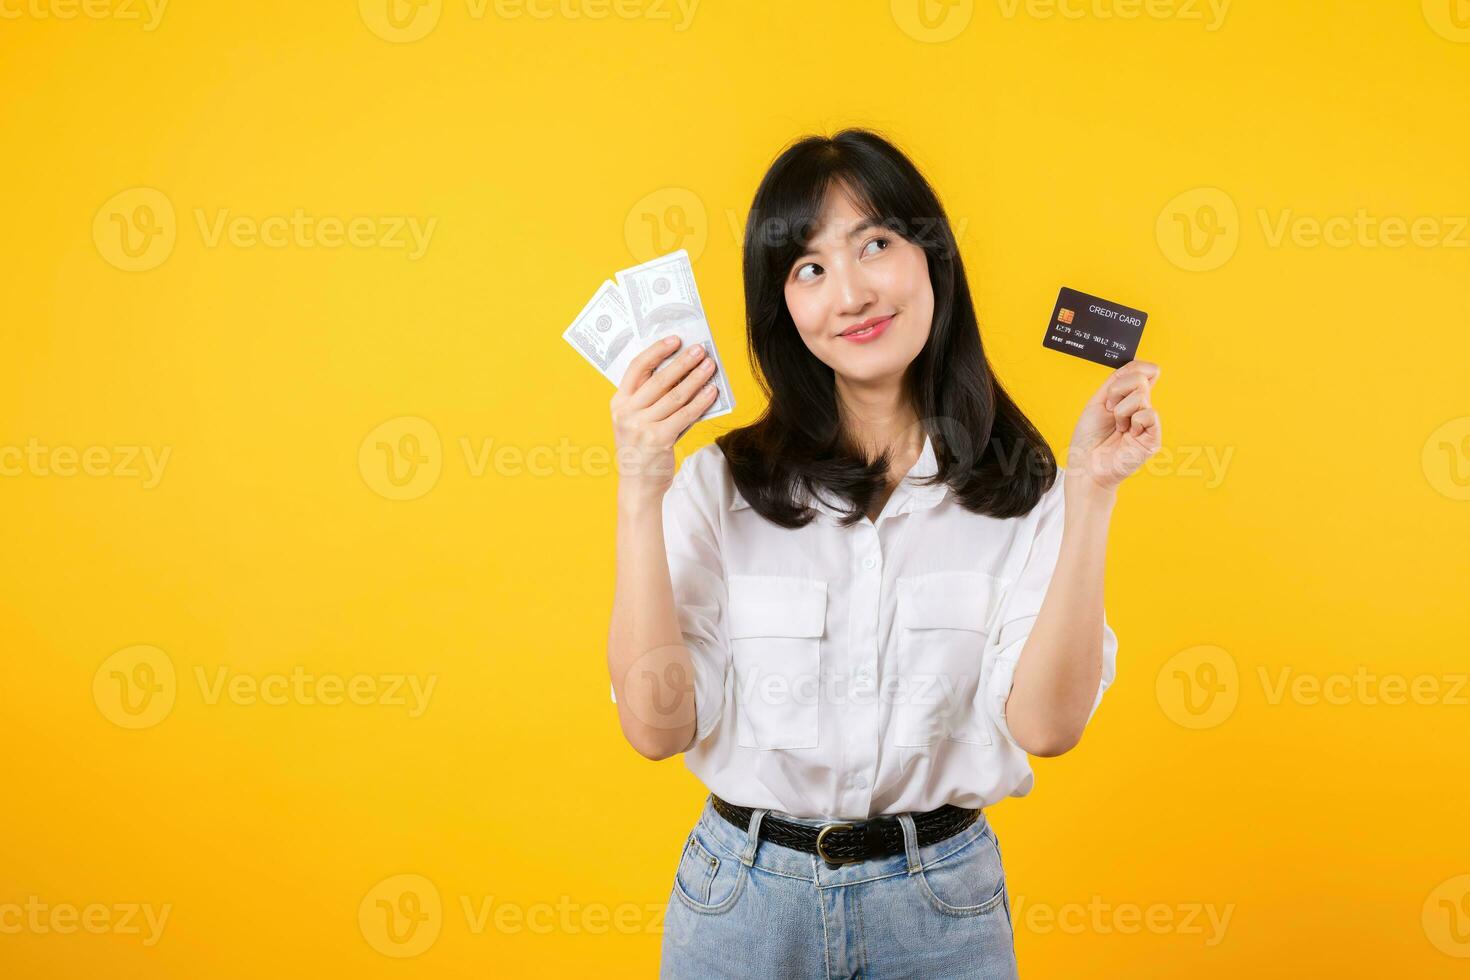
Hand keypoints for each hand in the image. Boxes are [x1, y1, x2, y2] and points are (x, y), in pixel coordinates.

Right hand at [611, 335, 719, 505]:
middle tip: (700, 350)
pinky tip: (711, 392)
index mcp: (619, 403)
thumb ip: (652, 399)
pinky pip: (685, 415)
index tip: (675, 340)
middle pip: (659, 379)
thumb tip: (683, 374)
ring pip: (675, 396)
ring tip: (710, 367)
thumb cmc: (641, 450)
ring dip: (696, 379)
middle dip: (683, 362)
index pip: (637, 368)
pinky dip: (701, 402)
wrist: (638, 486)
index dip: (657, 351)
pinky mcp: (658, 439)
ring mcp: (641, 426)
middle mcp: (627, 412)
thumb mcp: (636, 421)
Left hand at [1065, 359, 1161, 495]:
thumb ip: (1117, 380)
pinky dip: (1133, 421)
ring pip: (1141, 396)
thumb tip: (1141, 365)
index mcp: (1128, 399)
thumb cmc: (1088, 438)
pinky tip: (1127, 434)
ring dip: (1121, 411)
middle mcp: (1140, 408)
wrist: (1085, 464)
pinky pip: (1149, 414)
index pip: (1141, 371)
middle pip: (1140, 379)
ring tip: (1117, 427)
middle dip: (1117, 392)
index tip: (1116, 386)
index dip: (1133, 370)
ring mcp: (1148, 422)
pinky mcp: (1153, 437)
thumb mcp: (1098, 401)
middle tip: (1110, 412)